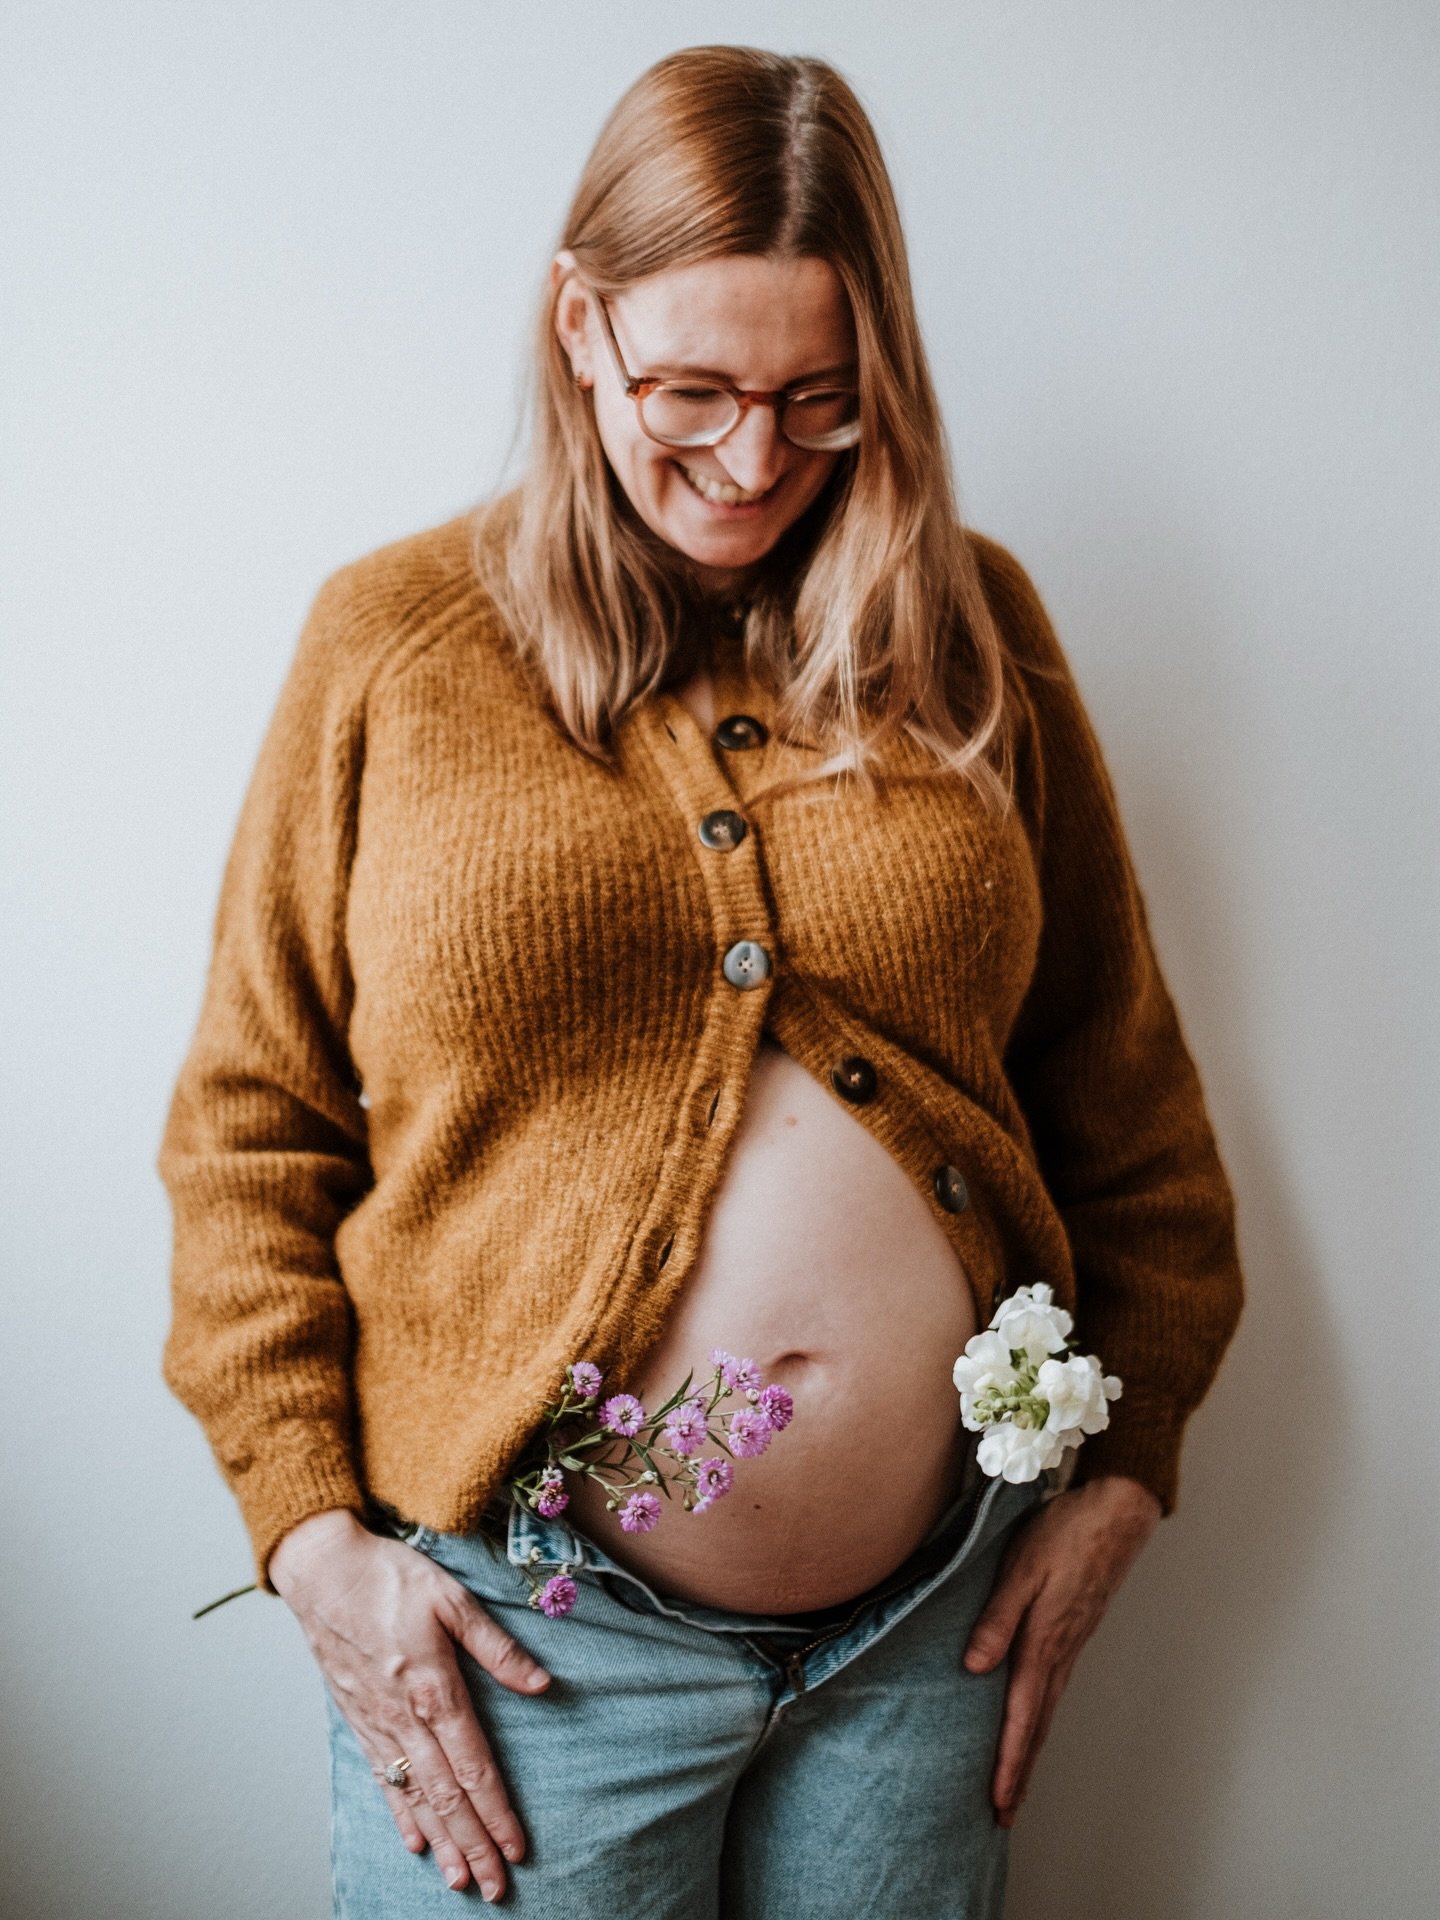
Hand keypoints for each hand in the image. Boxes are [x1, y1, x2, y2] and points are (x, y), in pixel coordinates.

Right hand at [270, 1508, 551, 1900]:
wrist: (322, 1571)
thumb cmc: (389, 1577)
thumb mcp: (452, 1599)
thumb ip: (495, 1646)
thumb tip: (541, 1683)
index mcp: (433, 1689)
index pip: (473, 1766)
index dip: (497, 1811)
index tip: (517, 1848)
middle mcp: (404, 1717)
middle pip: (447, 1795)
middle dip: (473, 1844)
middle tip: (496, 1888)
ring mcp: (377, 1723)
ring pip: (415, 1796)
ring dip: (441, 1841)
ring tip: (460, 1881)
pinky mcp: (357, 1718)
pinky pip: (382, 1777)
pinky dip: (400, 1812)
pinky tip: (414, 1840)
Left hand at [963, 1474, 1160, 1827]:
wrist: (1116, 1512)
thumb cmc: (1065, 1533)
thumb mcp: (1021, 1568)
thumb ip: (996, 1617)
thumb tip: (974, 1668)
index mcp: (1044, 1641)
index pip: (1021, 1715)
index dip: (1008, 1761)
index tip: (998, 1801)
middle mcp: (1060, 1652)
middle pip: (1037, 1725)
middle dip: (1019, 1771)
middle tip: (1003, 1815)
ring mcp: (1071, 1644)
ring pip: (1047, 1709)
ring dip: (1029, 1748)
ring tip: (1014, 1780)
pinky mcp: (1074, 1630)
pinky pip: (1054, 1687)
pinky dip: (1040, 1716)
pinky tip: (1032, 1718)